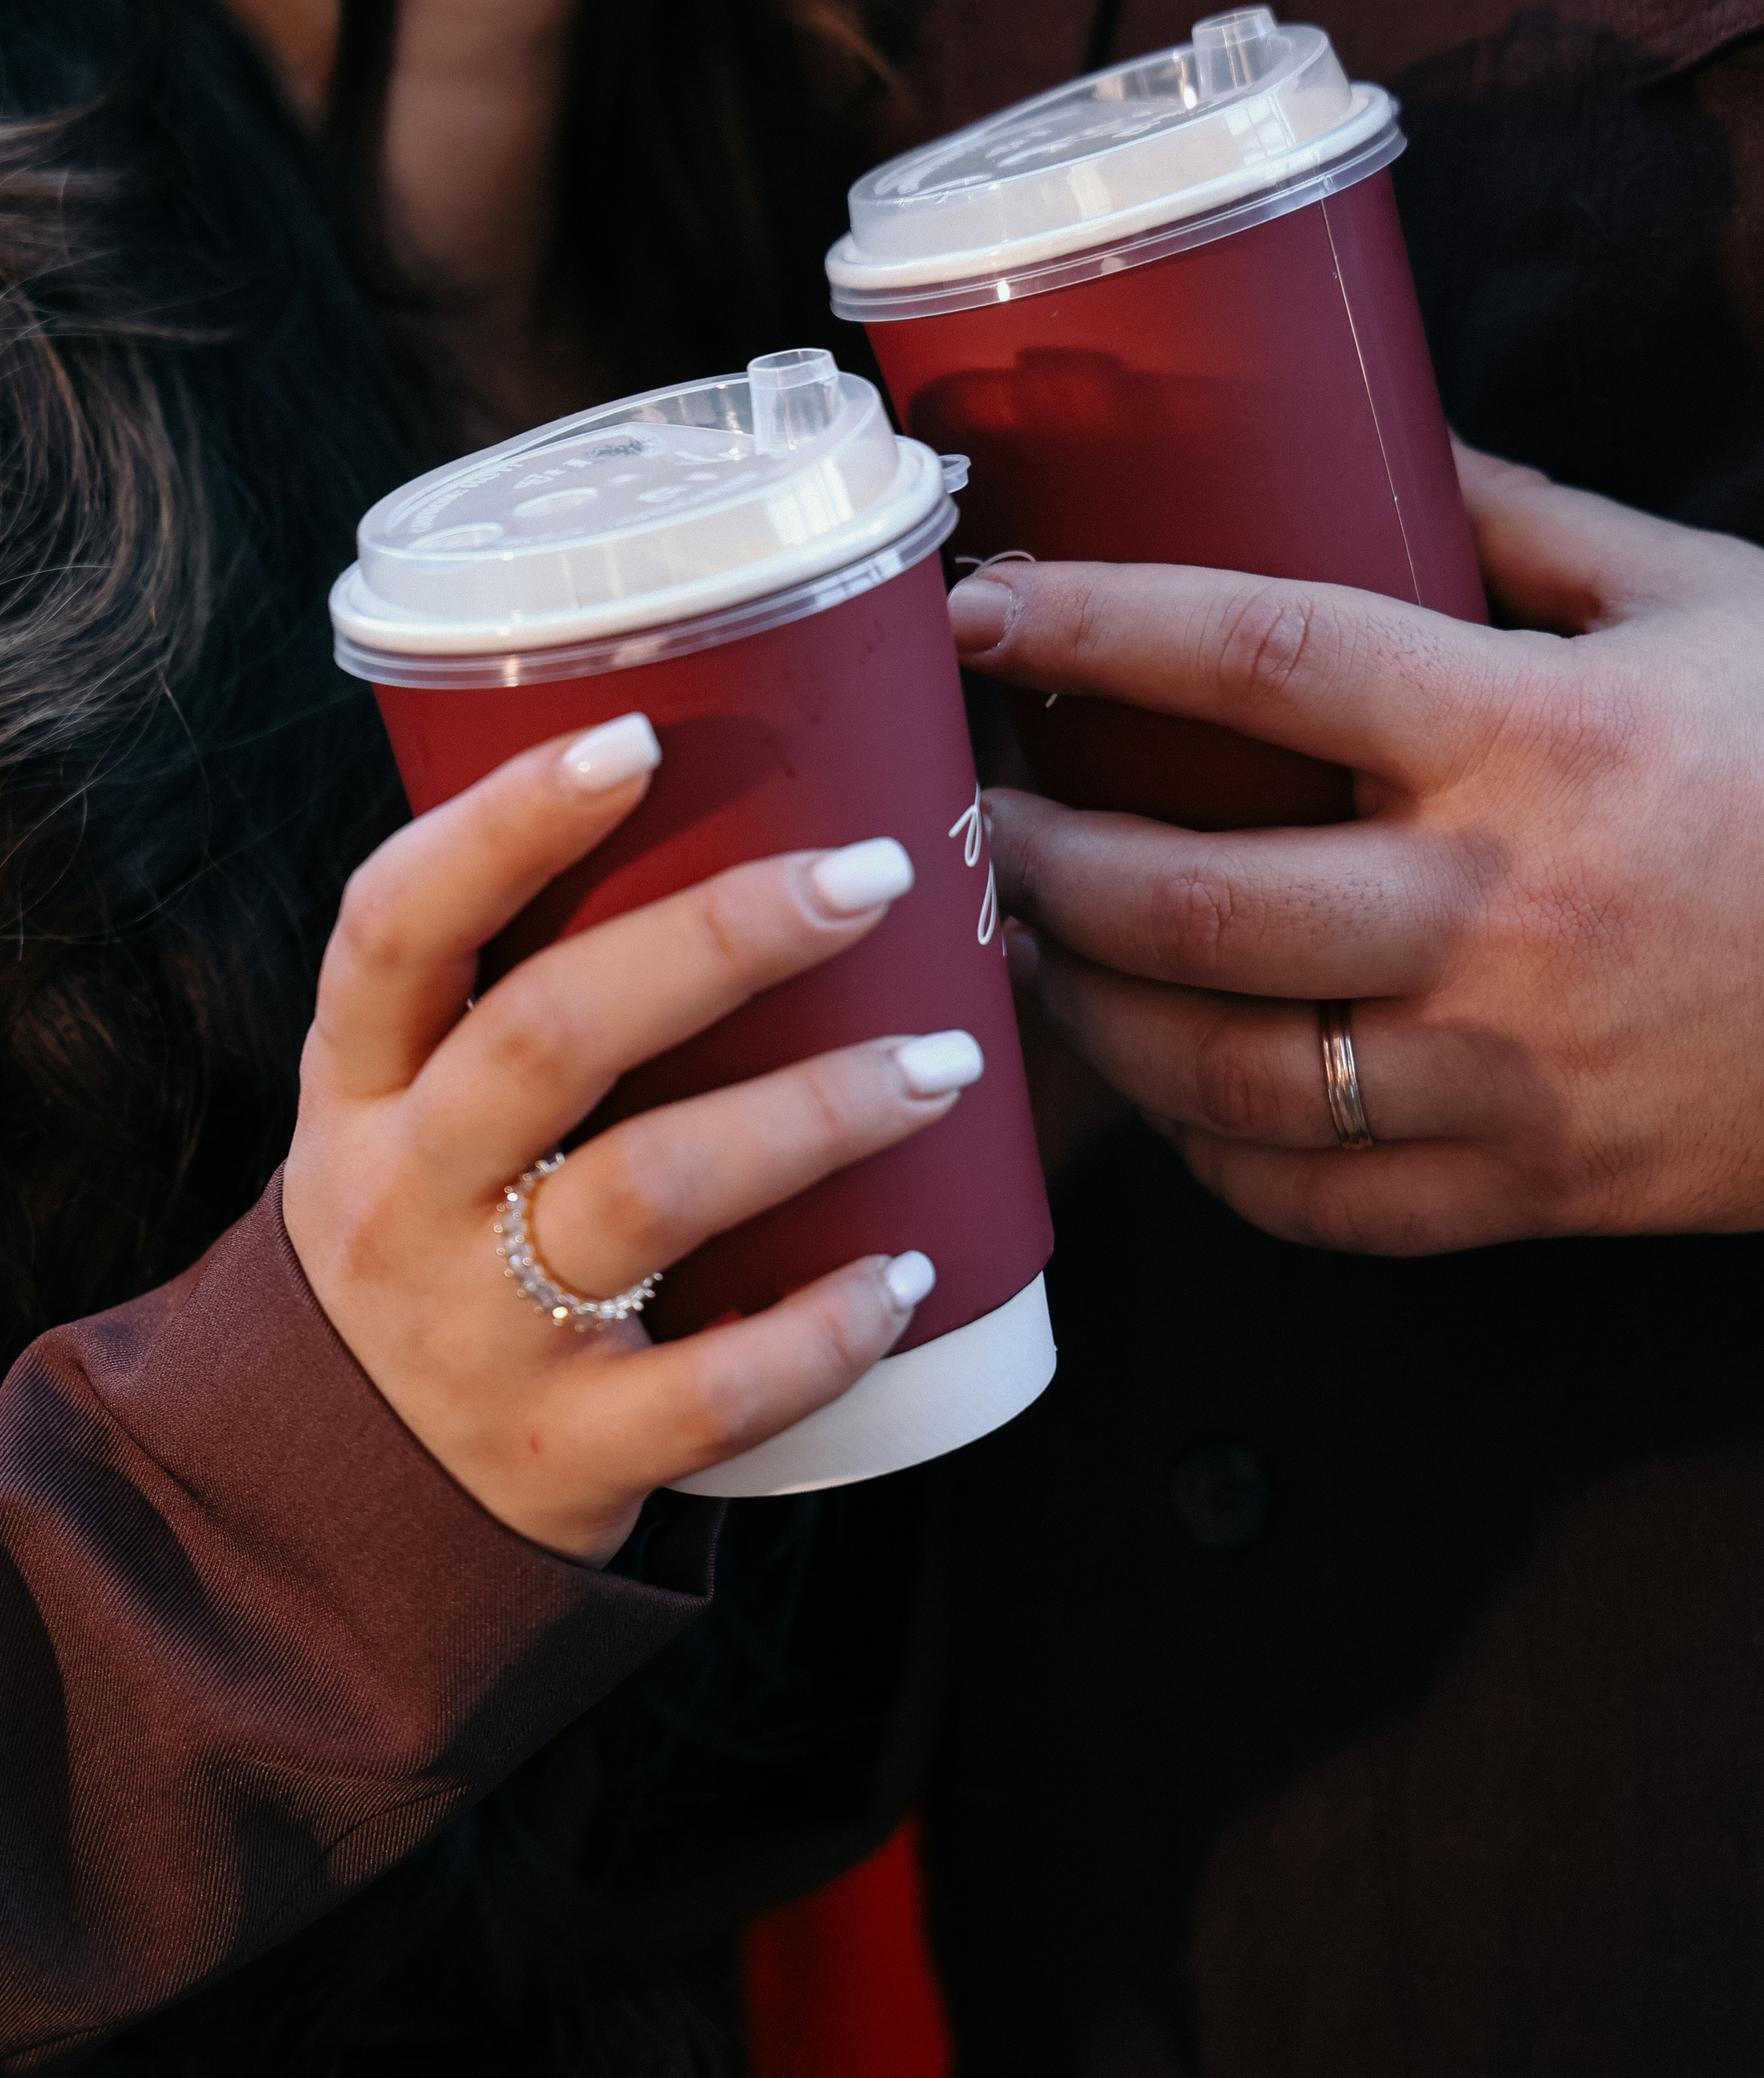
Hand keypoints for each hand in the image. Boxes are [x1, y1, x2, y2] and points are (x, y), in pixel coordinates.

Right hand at [282, 714, 974, 1562]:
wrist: (347, 1494)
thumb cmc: (437, 1232)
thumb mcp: (412, 1107)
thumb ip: (522, 986)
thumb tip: (752, 817)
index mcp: (359, 1083)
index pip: (396, 923)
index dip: (504, 824)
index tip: (638, 740)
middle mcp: (402, 1193)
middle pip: (548, 1035)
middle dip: (717, 940)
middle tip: (869, 876)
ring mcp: (478, 1329)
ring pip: (647, 1193)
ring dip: (812, 1115)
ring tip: (945, 1061)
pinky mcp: (564, 1452)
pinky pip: (710, 1389)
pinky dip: (822, 1330)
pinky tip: (912, 1270)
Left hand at [947, 446, 1763, 1253]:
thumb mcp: (1707, 601)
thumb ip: (1526, 520)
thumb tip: (1389, 436)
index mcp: (1542, 735)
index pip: (1262, 660)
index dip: (1095, 626)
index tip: (977, 605)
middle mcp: (1508, 911)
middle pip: (1198, 898)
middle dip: (1042, 857)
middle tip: (974, 815)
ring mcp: (1518, 1071)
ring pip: (1228, 1072)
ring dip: (1092, 1011)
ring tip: (1031, 947)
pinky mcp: (1542, 1186)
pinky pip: (1322, 1202)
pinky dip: (1212, 1155)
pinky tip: (1166, 1090)